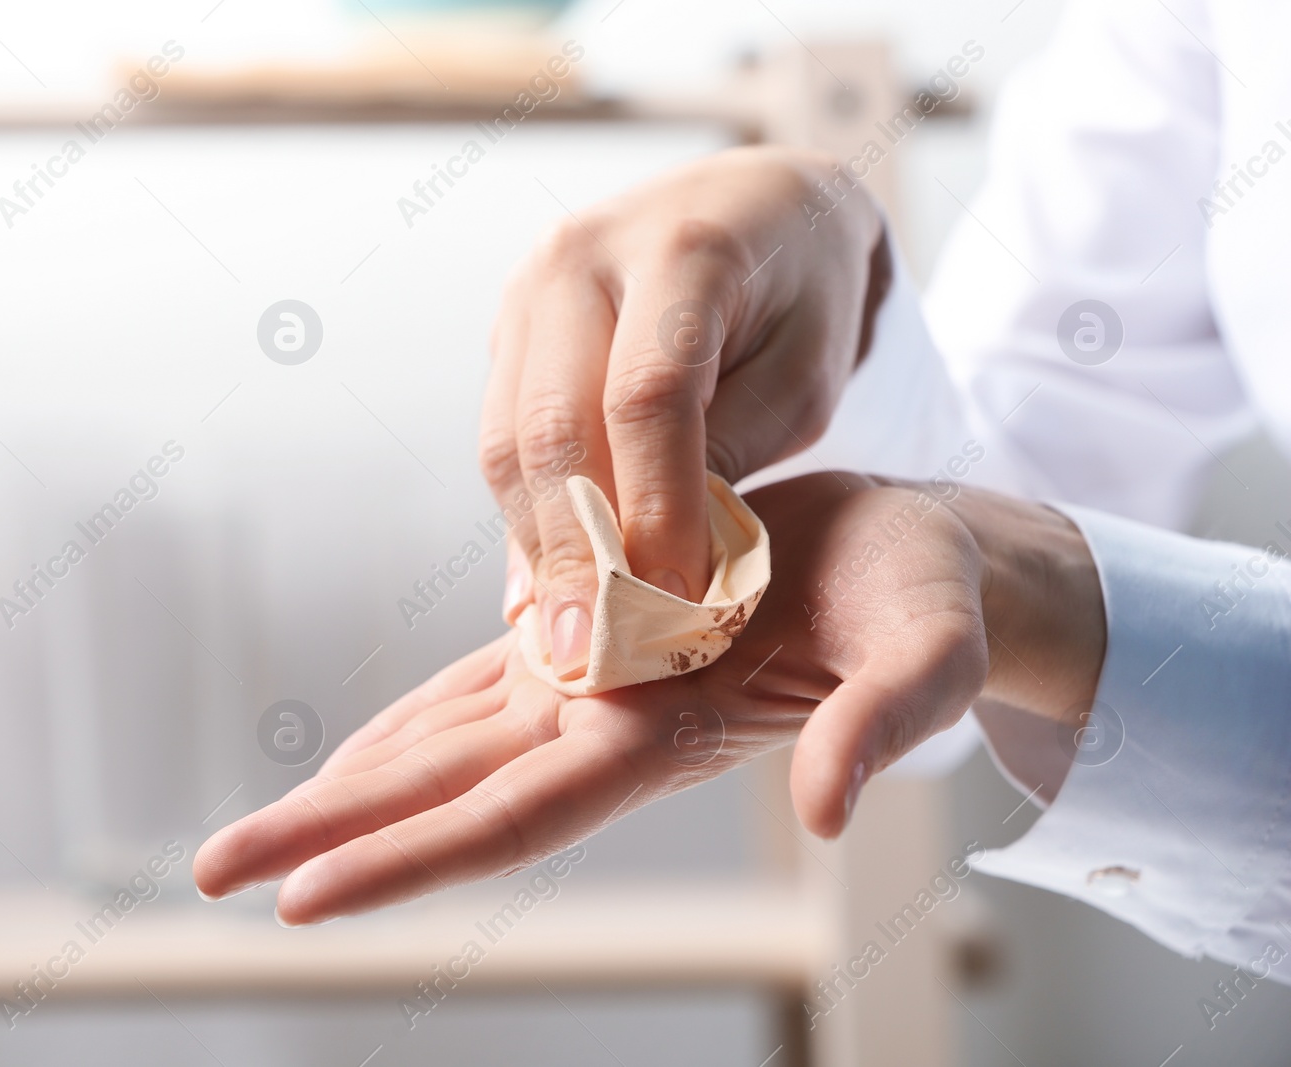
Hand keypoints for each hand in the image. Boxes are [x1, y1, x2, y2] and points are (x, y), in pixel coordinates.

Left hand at [193, 474, 1102, 922]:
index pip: (512, 818)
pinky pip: (477, 689)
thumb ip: (881, 728)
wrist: (918, 569)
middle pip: (444, 797)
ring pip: (445, 749)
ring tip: (257, 832)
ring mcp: (594, 689)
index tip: (301, 899)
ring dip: (349, 791)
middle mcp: (608, 726)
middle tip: (211, 873)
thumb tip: (827, 808)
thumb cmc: (926, 602)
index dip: (408, 859)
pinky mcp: (596, 639)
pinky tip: (357, 750)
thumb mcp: (924, 655)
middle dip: (328, 839)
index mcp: (662, 733)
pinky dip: (407, 723)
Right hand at [481, 145, 890, 679]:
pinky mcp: (509, 328)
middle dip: (573, 550)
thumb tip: (651, 569)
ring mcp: (530, 287)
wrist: (761, 206)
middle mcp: (583, 255)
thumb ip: (730, 457)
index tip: (675, 602)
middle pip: (554, 422)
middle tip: (591, 649)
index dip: (656, 509)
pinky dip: (524, 517)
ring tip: (565, 637)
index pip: (648, 396)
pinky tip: (546, 587)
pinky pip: (501, 435)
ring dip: (536, 546)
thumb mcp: (806, 376)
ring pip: (507, 438)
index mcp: (684, 247)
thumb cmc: (804, 296)